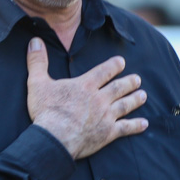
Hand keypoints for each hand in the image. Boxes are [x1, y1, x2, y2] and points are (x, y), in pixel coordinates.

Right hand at [26, 38, 146, 158]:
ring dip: (135, 99)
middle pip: (119, 87)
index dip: (114, 66)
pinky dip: (136, 125)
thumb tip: (34, 41)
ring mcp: (106, 116)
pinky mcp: (108, 133)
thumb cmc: (46, 111)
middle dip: (129, 82)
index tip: (122, 62)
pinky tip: (144, 123)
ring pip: (125, 105)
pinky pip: (126, 128)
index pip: (104, 71)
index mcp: (85, 85)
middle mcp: (99, 99)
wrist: (55, 138)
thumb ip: (37, 61)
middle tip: (138, 79)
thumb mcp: (37, 83)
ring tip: (143, 95)